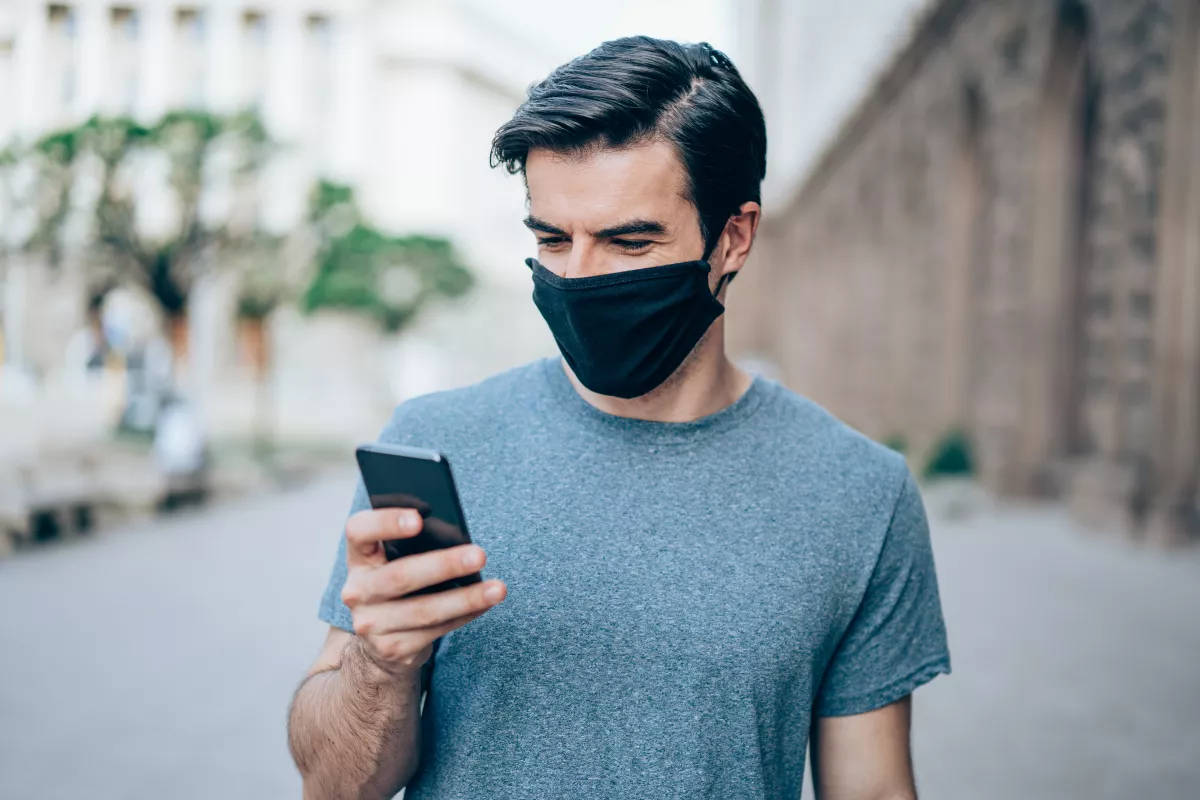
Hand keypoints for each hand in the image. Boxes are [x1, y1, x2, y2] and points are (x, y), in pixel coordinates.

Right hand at [339, 508, 506, 676]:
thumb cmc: (398, 589)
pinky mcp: (392, 648)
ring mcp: (372, 623)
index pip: (359, 531)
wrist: (379, 645)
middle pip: (400, 575)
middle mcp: (358, 591)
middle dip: (444, 565)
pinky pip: (436, 630)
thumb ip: (413, 547)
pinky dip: (465, 615)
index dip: (385, 522)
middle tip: (480, 555)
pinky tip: (485, 604)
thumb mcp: (393, 563)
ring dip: (466, 598)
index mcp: (359, 559)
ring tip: (497, 589)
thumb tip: (458, 536)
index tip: (419, 519)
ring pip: (424, 610)